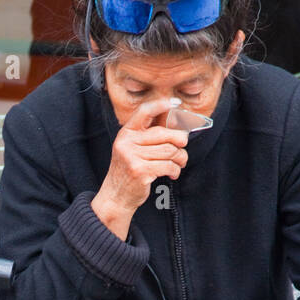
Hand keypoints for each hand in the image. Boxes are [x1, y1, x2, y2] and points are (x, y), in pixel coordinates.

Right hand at [91, 97, 189, 238]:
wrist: (116, 196)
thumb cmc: (130, 170)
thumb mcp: (133, 149)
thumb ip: (149, 136)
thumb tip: (178, 124)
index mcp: (126, 133)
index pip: (144, 112)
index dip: (161, 105)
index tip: (175, 103)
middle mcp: (127, 142)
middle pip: (165, 134)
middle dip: (180, 141)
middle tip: (183, 148)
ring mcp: (132, 156)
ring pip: (170, 151)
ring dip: (180, 159)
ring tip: (179, 164)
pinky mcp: (140, 171)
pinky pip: (168, 165)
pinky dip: (175, 170)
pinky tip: (172, 174)